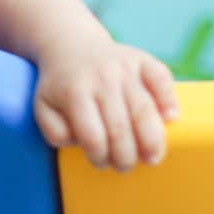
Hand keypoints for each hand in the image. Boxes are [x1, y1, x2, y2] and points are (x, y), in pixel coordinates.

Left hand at [33, 39, 178, 170]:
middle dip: (126, 156)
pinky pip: (161, 78)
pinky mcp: (142, 59)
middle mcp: (101, 78)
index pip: (92, 136)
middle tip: (126, 166)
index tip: (101, 163)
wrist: (71, 46)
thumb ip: (54, 131)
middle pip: (120, 127)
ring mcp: (123, 67)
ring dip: (152, 140)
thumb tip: (79, 143)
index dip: (99, 157)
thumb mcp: (43, 107)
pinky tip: (170, 118)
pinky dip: (169, 99)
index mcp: (74, 92)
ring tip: (152, 158)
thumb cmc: (60, 86)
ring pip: (144, 108)